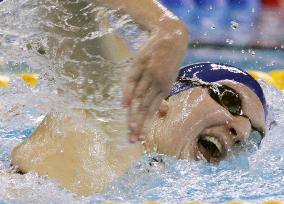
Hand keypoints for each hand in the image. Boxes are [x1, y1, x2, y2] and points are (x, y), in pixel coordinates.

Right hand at [122, 26, 187, 141]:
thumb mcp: (170, 77)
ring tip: (130, 129)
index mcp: (164, 89)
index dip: (145, 124)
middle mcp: (158, 84)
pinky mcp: (141, 64)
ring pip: (140, 98)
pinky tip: (124, 106)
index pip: (151, 110)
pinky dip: (128, 93)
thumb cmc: (168, 60)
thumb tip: (164, 112)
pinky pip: (132, 81)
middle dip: (138, 124)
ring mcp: (150, 75)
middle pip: (145, 108)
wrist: (171, 36)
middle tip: (132, 140)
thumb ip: (162, 94)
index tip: (139, 138)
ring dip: (134, 114)